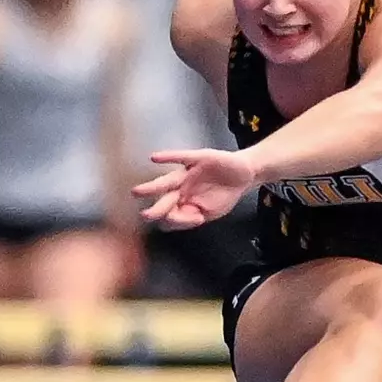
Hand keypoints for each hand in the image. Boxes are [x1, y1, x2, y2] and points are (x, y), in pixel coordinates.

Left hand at [132, 149, 255, 229]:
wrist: (244, 176)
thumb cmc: (225, 194)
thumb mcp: (209, 213)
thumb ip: (191, 218)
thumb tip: (172, 221)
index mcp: (184, 201)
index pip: (171, 213)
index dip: (172, 220)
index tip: (174, 224)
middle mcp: (182, 187)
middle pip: (165, 198)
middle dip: (155, 208)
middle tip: (144, 216)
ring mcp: (188, 173)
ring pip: (168, 180)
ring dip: (153, 186)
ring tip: (137, 192)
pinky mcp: (198, 158)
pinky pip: (181, 157)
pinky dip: (168, 157)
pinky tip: (154, 158)